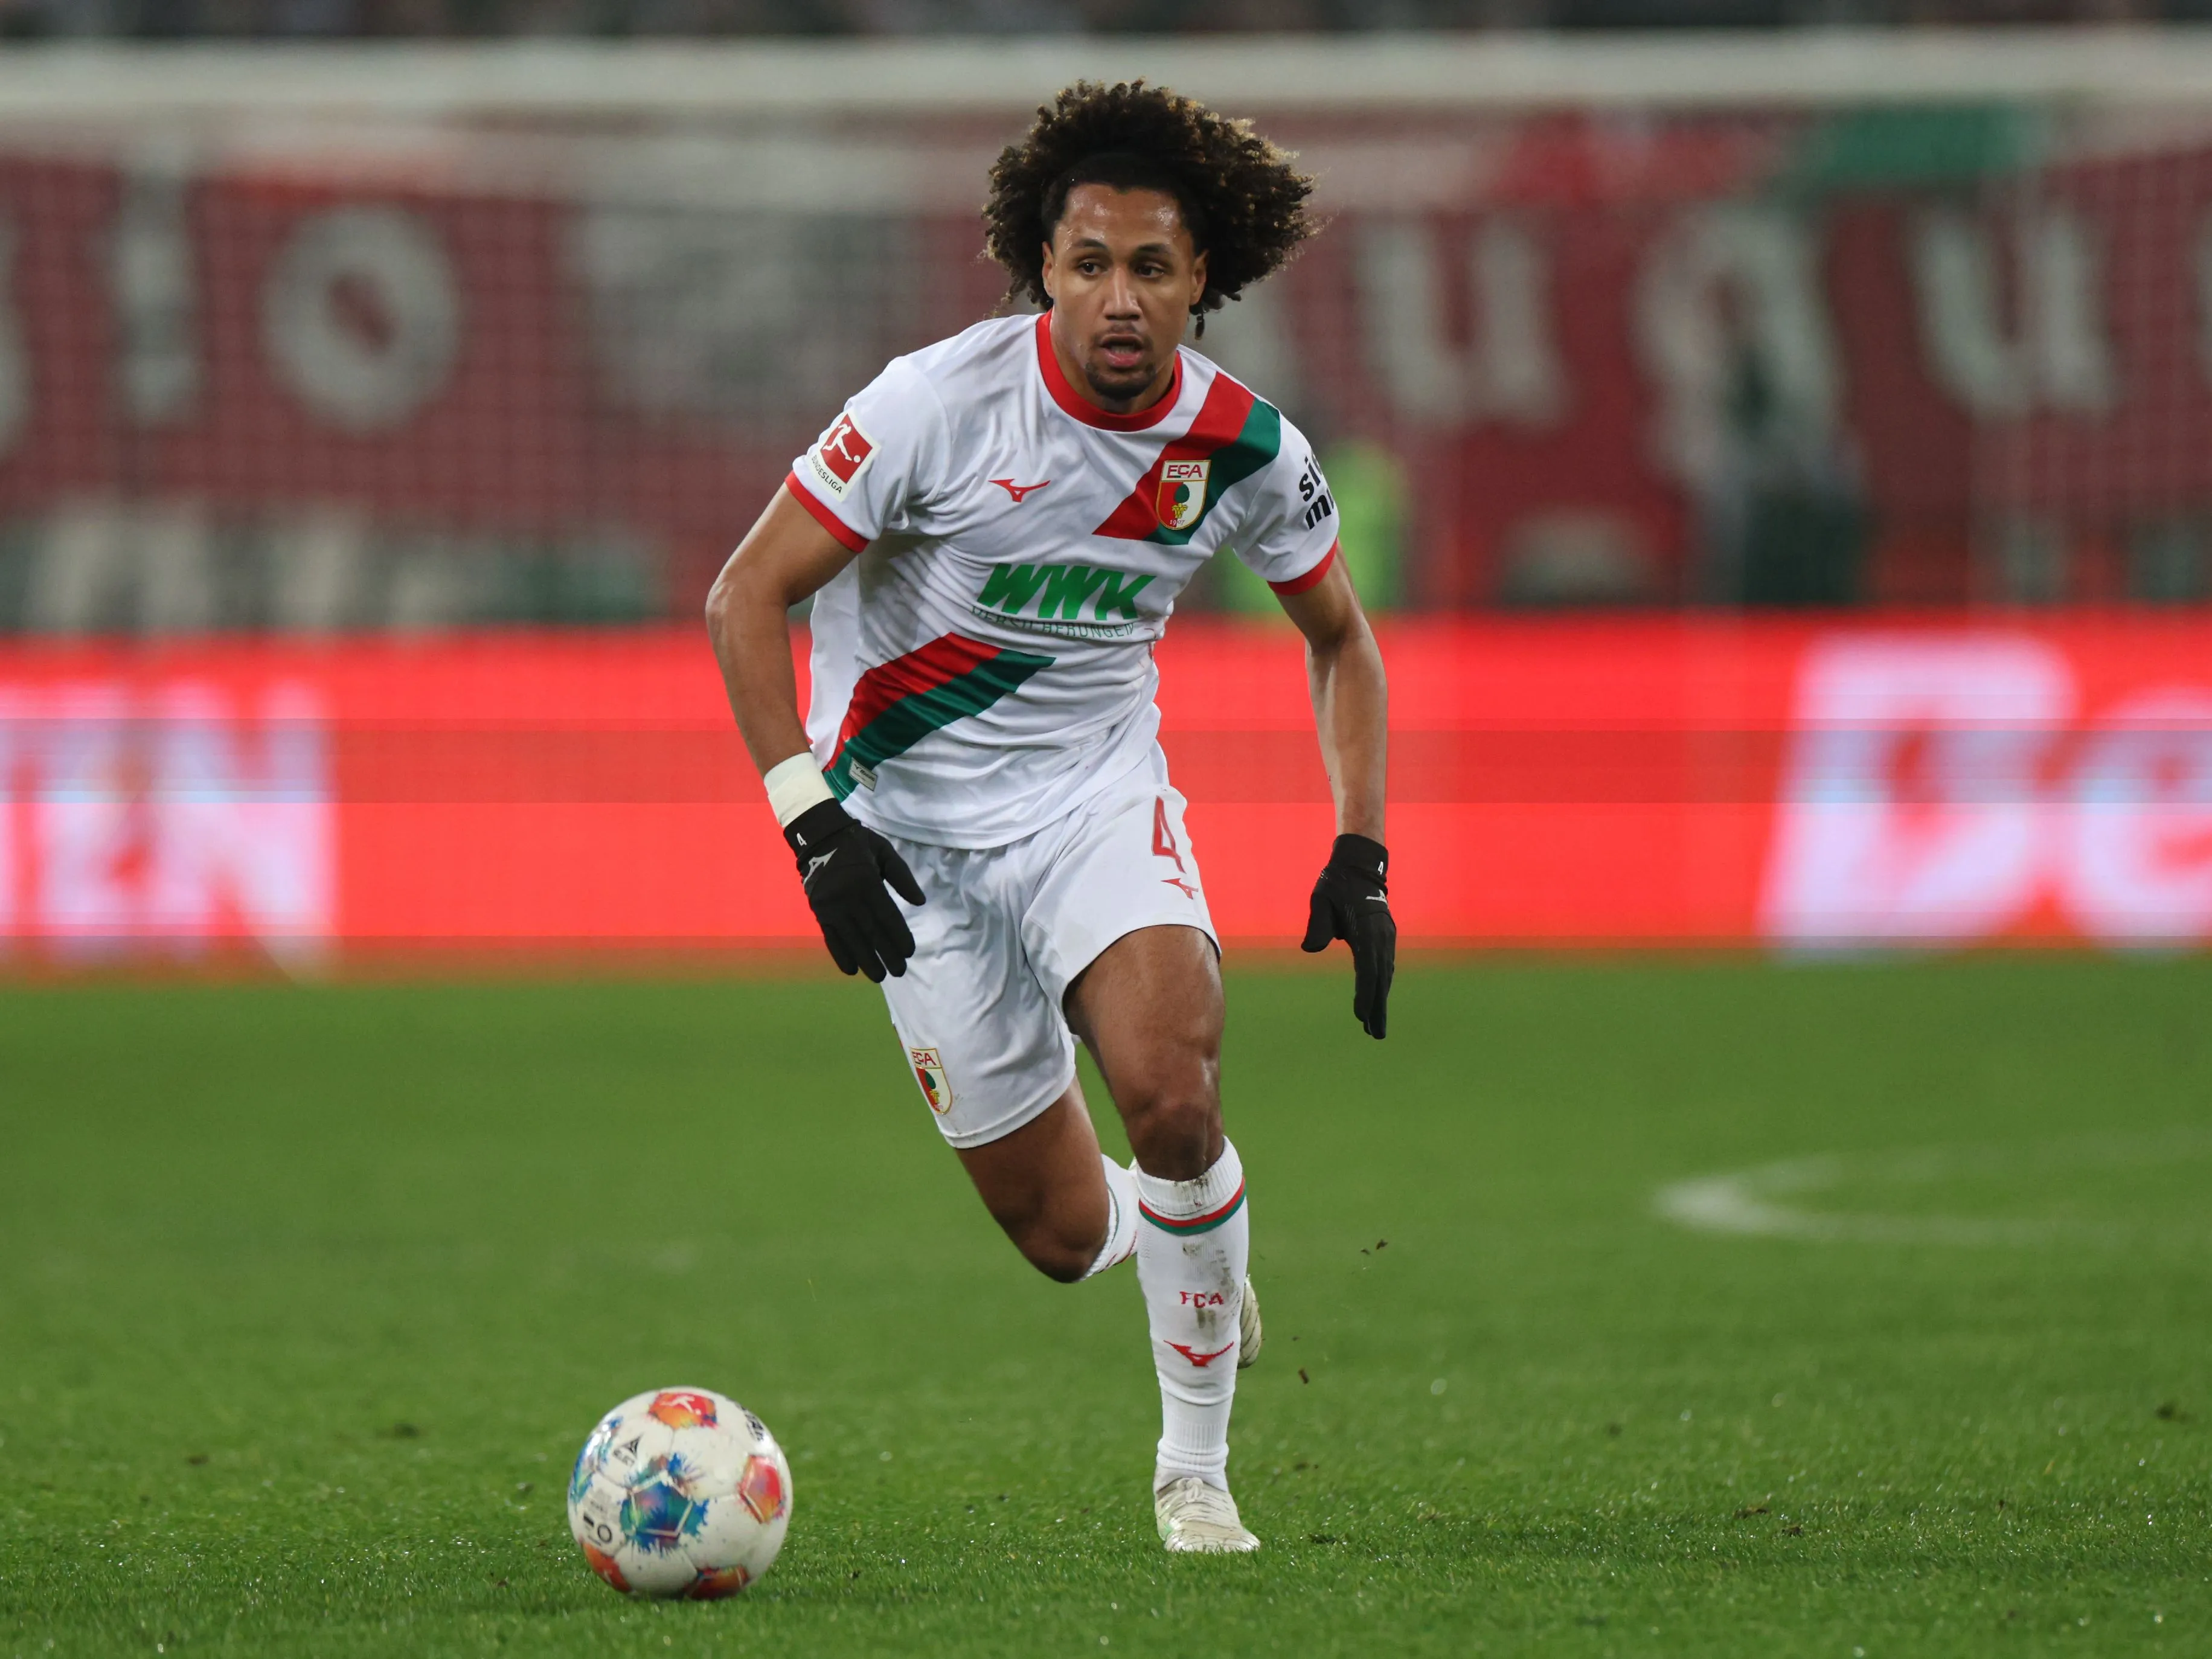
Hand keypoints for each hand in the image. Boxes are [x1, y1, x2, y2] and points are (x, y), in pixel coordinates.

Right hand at [784, 799, 925, 981]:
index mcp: (867, 881)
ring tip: (879, 976)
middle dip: (886, 954)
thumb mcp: (885, 852)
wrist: (818, 836)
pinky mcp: (818, 911)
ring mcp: (831, 906)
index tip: (909, 952)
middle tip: (898, 971)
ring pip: (851, 938)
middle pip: (871, 931)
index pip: (886, 915)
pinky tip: (851, 969)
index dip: (898, 935)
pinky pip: (830, 937)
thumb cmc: (857, 843)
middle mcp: (848, 896)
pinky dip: (839, 954)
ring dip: (865, 960)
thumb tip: (920, 902)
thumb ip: (903, 876)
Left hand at [1300, 833, 1393, 1038]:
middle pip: (1381, 979)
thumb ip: (1317, 925)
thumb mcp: (1321, 900)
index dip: (1365, 995)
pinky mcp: (1386, 936)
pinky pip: (1385, 966)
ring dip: (1381, 999)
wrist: (1359, 866)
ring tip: (1376, 1025)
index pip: (1367, 970)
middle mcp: (1382, 937)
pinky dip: (1382, 985)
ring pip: (1385, 974)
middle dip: (1378, 1008)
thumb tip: (1309, 948)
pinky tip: (1378, 998)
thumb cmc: (1336, 885)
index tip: (1360, 1017)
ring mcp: (1387, 936)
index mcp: (1367, 931)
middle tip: (1376, 1034)